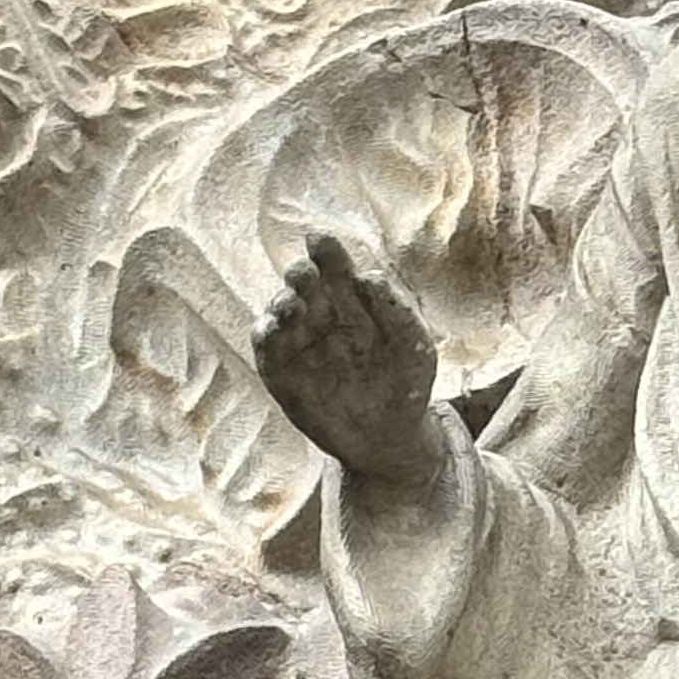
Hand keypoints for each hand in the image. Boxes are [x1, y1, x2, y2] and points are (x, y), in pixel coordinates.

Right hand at [254, 231, 443, 490]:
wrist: (390, 439)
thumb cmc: (407, 386)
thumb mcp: (414, 348)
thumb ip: (398, 311)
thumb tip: (368, 276)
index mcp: (352, 301)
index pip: (333, 265)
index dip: (324, 249)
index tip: (318, 240)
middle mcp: (321, 315)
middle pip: (303, 283)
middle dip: (301, 274)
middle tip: (306, 275)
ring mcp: (299, 342)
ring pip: (279, 311)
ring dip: (281, 303)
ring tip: (291, 304)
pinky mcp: (281, 373)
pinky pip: (265, 348)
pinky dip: (265, 334)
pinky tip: (273, 328)